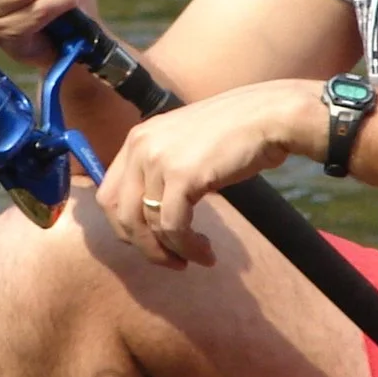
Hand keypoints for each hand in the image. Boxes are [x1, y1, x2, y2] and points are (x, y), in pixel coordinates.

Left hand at [95, 81, 324, 268]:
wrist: (269, 116)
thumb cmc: (236, 133)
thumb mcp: (185, 146)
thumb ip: (162, 171)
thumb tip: (151, 214)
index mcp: (137, 139)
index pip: (107, 195)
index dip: (124, 228)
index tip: (150, 243)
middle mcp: (140, 147)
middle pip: (120, 214)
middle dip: (142, 246)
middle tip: (169, 260)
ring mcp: (159, 160)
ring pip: (147, 226)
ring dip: (170, 251)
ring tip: (195, 258)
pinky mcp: (182, 176)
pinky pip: (173, 227)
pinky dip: (187, 248)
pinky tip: (205, 253)